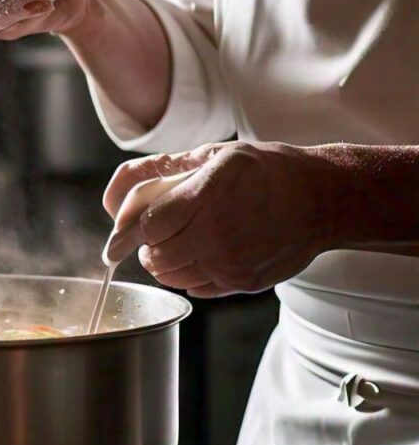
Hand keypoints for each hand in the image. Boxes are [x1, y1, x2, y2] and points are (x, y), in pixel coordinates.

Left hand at [102, 142, 345, 297]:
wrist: (322, 199)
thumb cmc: (267, 171)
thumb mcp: (217, 154)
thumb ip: (167, 170)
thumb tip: (122, 190)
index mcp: (206, 196)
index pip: (148, 226)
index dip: (139, 226)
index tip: (141, 225)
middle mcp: (216, 233)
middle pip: (156, 256)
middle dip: (150, 247)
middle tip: (158, 238)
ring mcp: (231, 262)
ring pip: (172, 277)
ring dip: (167, 264)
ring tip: (180, 246)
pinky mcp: (243, 282)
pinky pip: (197, 289)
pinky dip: (190, 277)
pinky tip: (203, 258)